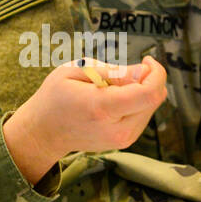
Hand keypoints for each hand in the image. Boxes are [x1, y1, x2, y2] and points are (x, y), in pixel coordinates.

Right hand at [3, 57, 167, 184]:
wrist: (44, 132)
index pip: (149, 93)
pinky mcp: (125, 141)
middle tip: (120, 73)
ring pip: (151, 106)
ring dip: (140, 91)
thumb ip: (112, 71)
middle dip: (146, 79)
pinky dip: (135, 102)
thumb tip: (143, 72)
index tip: (146, 60)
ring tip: (110, 89)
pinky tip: (113, 99)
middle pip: (155, 98)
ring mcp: (122, 139)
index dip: (156, 73)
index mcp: (102, 108)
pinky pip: (143, 115)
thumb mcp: (75, 71)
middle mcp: (117, 130)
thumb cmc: (55, 97)